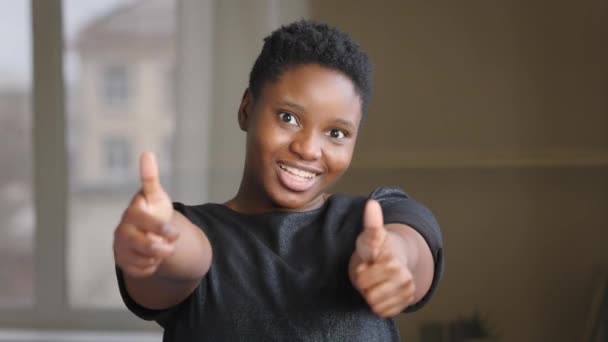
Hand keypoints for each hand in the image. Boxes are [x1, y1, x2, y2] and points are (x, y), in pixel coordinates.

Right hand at [113, 152, 178, 276]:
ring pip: (143, 260)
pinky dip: (151, 267)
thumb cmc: (152, 210)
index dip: (160, 229)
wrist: (146, 231)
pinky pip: (140, 271)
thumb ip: (150, 178)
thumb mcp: (155, 195)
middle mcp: (122, 230)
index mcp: (132, 213)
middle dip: (162, 248)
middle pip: (143, 246)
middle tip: (172, 245)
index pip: (143, 222)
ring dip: (158, 257)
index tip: (175, 233)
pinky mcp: (122, 262)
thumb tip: (146, 153)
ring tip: (161, 247)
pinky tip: (152, 257)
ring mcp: (120, 247)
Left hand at [349, 200, 415, 316]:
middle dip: (364, 282)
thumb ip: (371, 223)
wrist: (392, 261)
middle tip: (370, 272)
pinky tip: (381, 291)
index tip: (369, 260)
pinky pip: (382, 312)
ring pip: (375, 303)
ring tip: (375, 281)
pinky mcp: (406, 303)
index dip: (361, 271)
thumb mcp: (369, 236)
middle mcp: (403, 276)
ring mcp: (407, 290)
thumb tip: (372, 204)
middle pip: (368, 292)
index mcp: (391, 260)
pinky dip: (378, 304)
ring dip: (370, 294)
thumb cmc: (376, 249)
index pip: (364, 277)